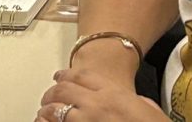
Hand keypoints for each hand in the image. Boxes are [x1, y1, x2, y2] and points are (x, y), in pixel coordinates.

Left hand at [37, 68, 166, 120]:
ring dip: (46, 109)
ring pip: (55, 108)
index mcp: (114, 93)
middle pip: (64, 89)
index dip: (67, 75)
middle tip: (47, 97)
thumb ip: (136, 102)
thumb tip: (135, 103)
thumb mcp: (148, 108)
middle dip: (52, 92)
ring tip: (43, 112)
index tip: (60, 76)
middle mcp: (97, 104)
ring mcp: (86, 121)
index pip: (83, 76)